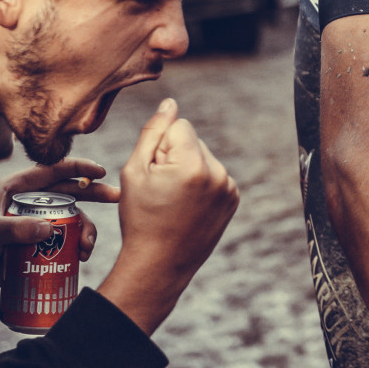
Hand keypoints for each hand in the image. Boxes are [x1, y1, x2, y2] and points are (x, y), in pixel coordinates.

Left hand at [0, 159, 114, 297]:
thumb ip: (15, 229)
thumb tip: (51, 229)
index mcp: (19, 188)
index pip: (53, 170)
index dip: (79, 168)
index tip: (100, 172)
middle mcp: (32, 202)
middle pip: (71, 192)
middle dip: (96, 194)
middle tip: (117, 198)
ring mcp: (36, 223)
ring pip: (72, 220)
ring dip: (86, 230)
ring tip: (86, 248)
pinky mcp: (39, 245)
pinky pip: (65, 241)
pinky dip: (76, 248)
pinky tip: (79, 258)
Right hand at [97, 98, 238, 333]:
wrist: (159, 264)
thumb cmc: (141, 217)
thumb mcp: (134, 171)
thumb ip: (153, 132)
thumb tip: (170, 103)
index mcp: (193, 164)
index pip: (179, 125)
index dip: (160, 145)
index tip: (154, 172)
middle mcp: (218, 173)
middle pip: (193, 140)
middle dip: (176, 155)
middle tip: (162, 190)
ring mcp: (229, 187)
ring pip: (204, 156)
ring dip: (189, 168)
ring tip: (175, 200)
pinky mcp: (234, 197)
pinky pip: (214, 174)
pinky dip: (201, 182)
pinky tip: (188, 205)